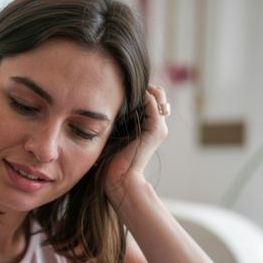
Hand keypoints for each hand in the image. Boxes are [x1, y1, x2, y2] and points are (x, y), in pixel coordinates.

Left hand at [104, 85, 168, 200]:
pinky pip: (153, 102)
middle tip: (120, 85)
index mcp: (148, 124)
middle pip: (156, 92)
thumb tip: (103, 100)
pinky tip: (125, 96)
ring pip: (157, 93)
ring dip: (141, 87)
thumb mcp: (112, 132)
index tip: (117, 86)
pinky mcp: (156, 129)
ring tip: (122, 88)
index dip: (137, 87)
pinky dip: (141, 94)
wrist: (118, 178)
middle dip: (140, 85)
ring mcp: (159, 127)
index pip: (150, 95)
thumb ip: (115, 117)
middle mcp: (157, 124)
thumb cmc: (110, 159)